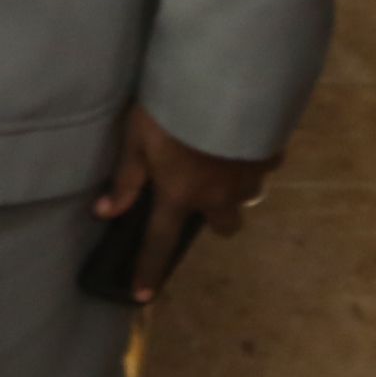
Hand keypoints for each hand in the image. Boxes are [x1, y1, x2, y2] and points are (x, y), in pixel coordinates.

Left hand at [92, 104, 272, 303]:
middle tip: (204, 192)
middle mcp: (218, 196)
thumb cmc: (172, 108)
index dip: (149, 269)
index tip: (144, 296)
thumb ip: (125, 176)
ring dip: (237, 187)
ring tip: (227, 161)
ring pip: (248, 196)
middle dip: (216, 217)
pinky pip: (265, 163)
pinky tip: (245, 136)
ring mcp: (249, 176)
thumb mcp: (137, 136)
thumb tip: (104, 212)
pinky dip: (255, 156)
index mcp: (180, 195)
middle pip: (224, 227)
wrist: (226, 80)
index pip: (160, 241)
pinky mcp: (271, 152)